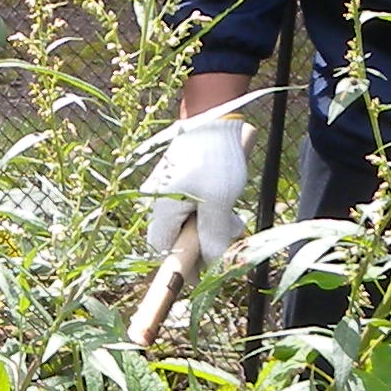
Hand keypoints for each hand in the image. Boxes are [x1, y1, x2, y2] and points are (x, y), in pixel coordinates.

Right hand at [142, 116, 248, 269]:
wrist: (213, 117)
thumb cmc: (214, 158)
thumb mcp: (219, 201)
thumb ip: (213, 235)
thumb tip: (213, 263)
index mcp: (161, 209)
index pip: (163, 250)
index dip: (183, 264)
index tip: (205, 273)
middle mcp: (158, 202)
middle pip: (178, 237)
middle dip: (205, 239)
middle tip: (231, 229)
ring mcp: (168, 191)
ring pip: (189, 221)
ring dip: (212, 222)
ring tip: (232, 209)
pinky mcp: (180, 182)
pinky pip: (193, 205)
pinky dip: (210, 208)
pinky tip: (225, 196)